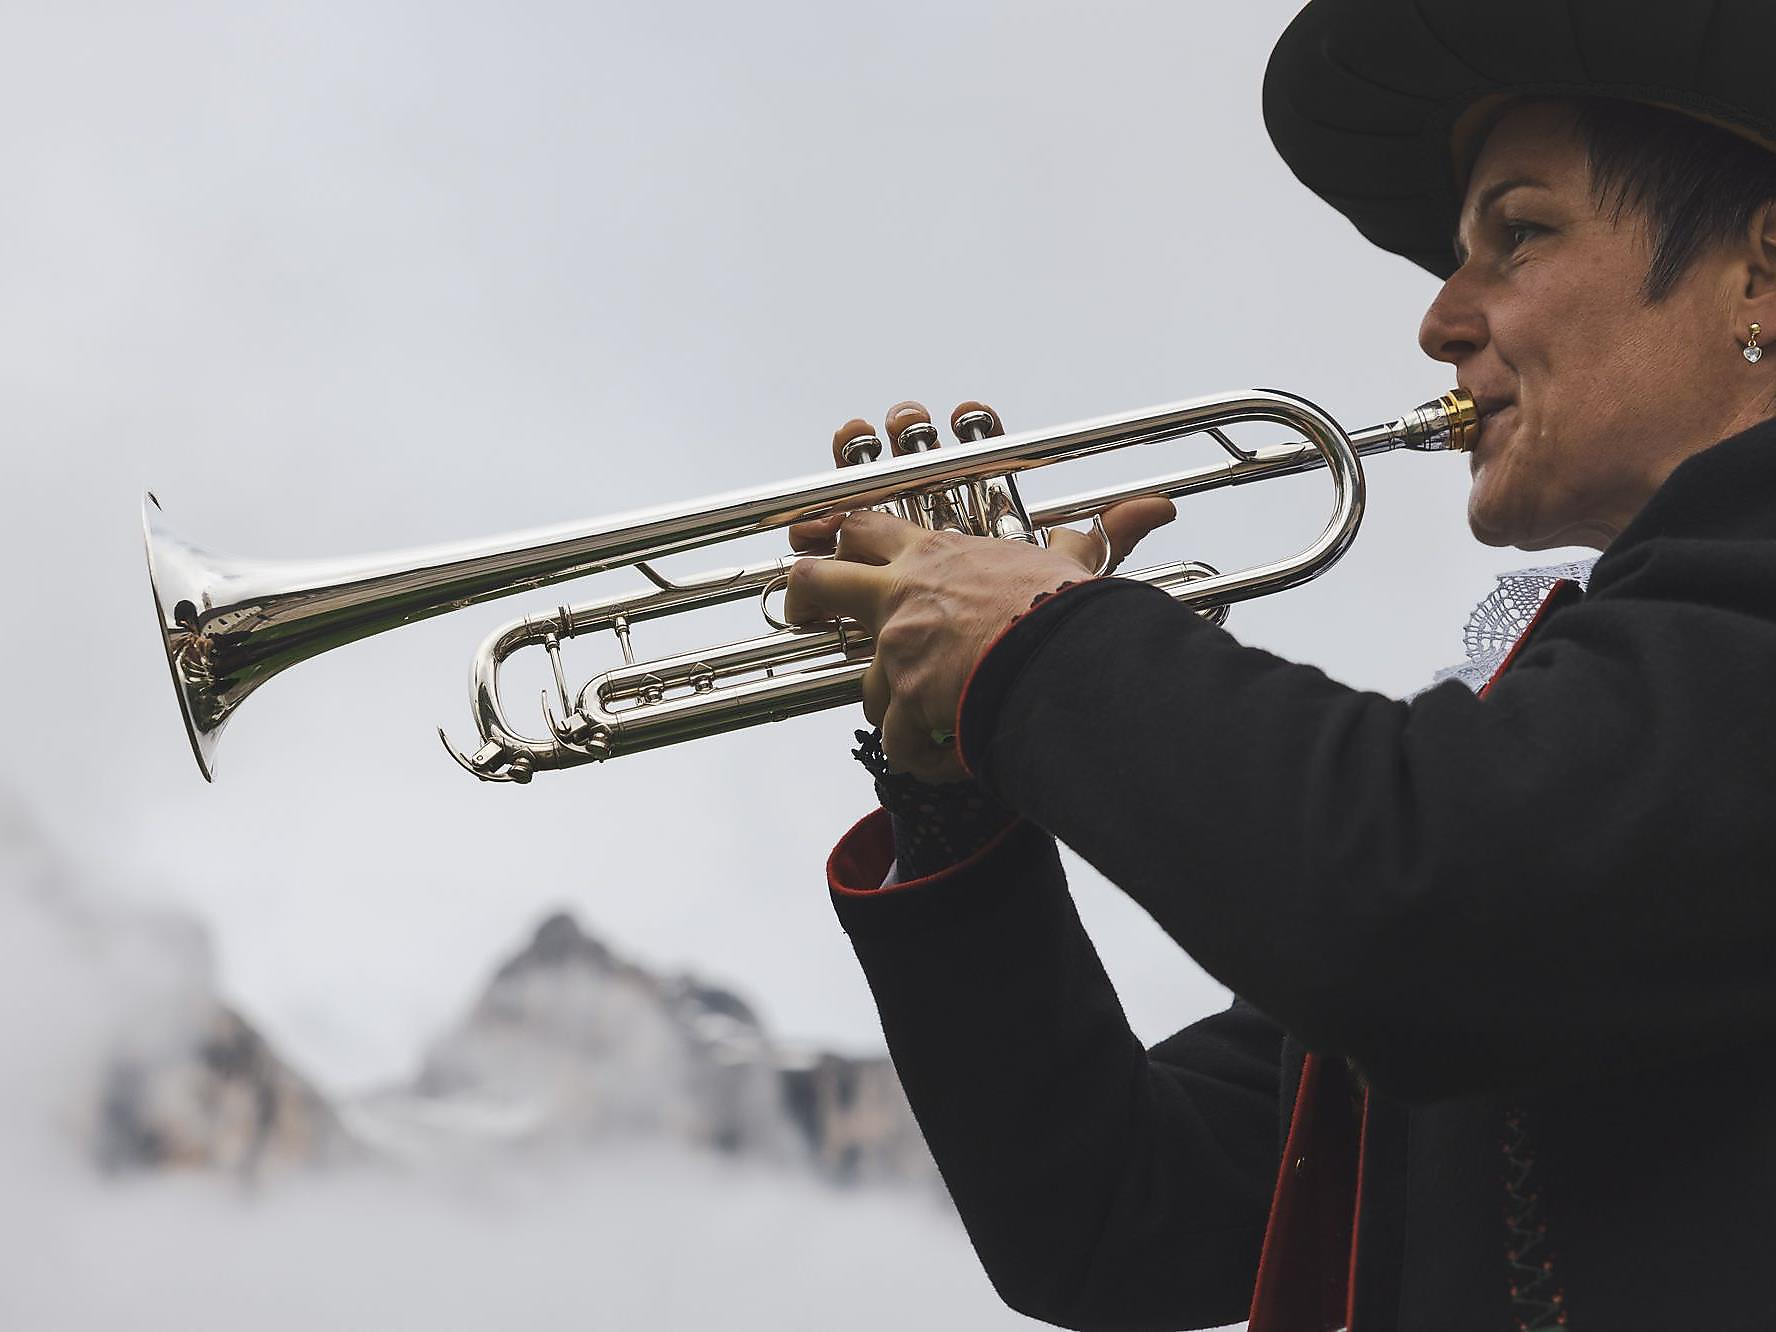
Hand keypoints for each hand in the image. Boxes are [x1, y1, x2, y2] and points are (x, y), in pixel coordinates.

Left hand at [785, 400, 1173, 781]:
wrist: (1064, 660)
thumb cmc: (1066, 612)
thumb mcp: (1072, 567)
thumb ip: (1092, 543)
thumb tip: (1153, 512)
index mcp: (937, 557)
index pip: (870, 530)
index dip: (847, 540)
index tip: (836, 552)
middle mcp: (904, 596)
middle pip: (816, 581)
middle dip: (801, 598)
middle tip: (801, 615)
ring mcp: (898, 648)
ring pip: (866, 685)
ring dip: (896, 709)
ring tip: (937, 724)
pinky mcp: (905, 701)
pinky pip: (895, 743)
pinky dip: (922, 758)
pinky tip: (953, 761)